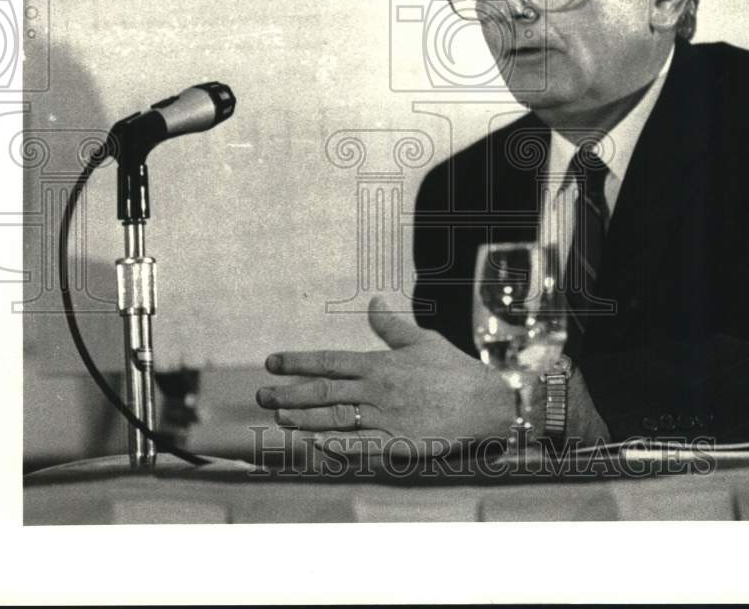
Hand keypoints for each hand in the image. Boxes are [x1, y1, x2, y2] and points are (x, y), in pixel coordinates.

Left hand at [257, 295, 513, 454]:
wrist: (487, 403)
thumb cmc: (454, 370)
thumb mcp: (423, 341)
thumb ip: (392, 326)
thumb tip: (373, 301)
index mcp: (381, 364)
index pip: (330, 361)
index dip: (298, 362)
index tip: (271, 362)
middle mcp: (378, 391)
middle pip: (325, 391)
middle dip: (289, 392)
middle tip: (260, 395)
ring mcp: (386, 419)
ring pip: (336, 417)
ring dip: (304, 417)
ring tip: (277, 416)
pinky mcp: (397, 445)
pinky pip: (360, 447)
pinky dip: (335, 446)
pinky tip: (313, 445)